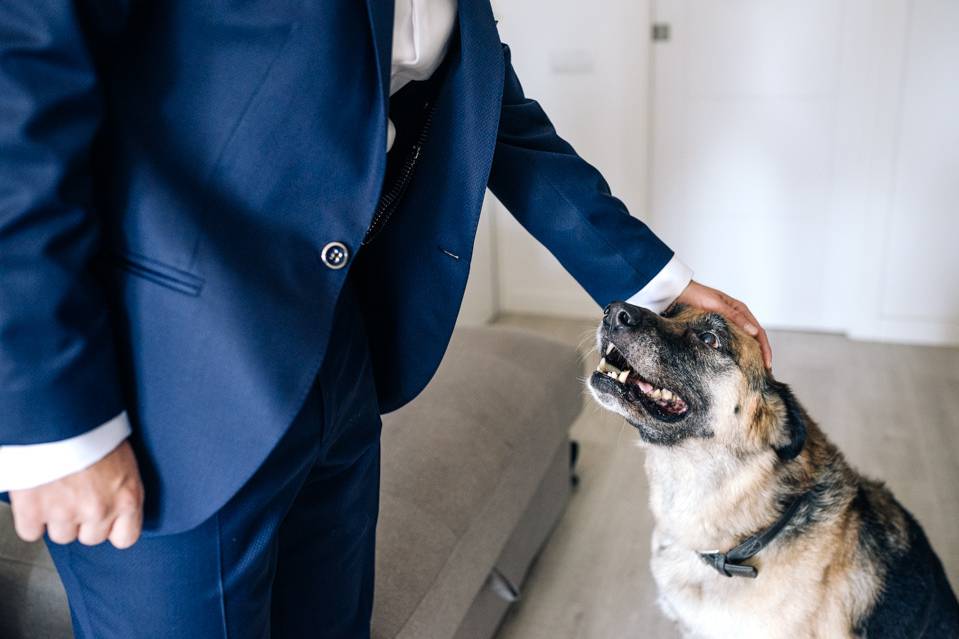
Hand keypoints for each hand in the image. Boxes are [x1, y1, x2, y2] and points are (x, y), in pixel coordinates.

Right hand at [9, 439, 143, 548]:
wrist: (61, 415)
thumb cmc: (95, 428)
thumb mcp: (123, 458)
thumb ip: (119, 487)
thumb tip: (114, 499)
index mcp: (127, 497)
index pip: (126, 538)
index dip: (112, 529)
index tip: (106, 520)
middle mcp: (99, 510)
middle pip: (91, 538)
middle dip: (83, 522)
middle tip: (77, 496)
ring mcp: (65, 513)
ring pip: (61, 536)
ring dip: (57, 519)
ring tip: (57, 491)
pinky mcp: (33, 511)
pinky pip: (31, 532)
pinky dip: (30, 518)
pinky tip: (36, 497)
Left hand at [675, 280, 771, 368]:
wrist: (678, 293)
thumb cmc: (696, 296)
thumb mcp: (716, 305)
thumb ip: (735, 317)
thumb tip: (754, 331)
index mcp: (740, 310)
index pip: (759, 332)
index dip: (765, 348)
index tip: (767, 363)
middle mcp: (737, 317)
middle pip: (754, 338)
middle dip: (761, 354)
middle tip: (763, 371)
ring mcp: (727, 323)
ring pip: (743, 341)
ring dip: (750, 354)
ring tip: (752, 369)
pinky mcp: (717, 328)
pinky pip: (731, 341)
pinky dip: (736, 351)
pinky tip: (736, 361)